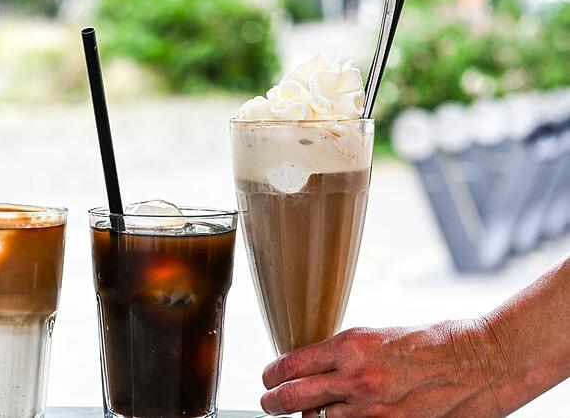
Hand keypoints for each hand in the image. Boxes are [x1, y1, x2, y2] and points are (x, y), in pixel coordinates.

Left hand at [260, 320, 509, 416]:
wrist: (480, 361)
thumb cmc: (431, 343)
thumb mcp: (377, 337)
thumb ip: (343, 355)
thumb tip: (313, 370)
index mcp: (350, 345)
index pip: (290, 364)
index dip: (271, 374)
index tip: (267, 378)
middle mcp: (356, 377)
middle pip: (291, 398)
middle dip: (273, 402)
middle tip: (268, 402)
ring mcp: (372, 409)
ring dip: (310, 416)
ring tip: (307, 411)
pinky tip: (342, 417)